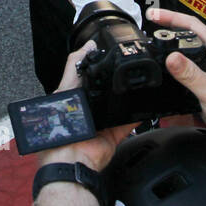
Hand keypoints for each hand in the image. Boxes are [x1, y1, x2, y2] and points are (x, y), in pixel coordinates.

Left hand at [36, 43, 135, 171]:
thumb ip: (75, 66)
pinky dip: (136, 118)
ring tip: (138, 88)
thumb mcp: (66, 89)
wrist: (71, 158)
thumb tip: (88, 46)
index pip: (90, 79)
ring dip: (127, 101)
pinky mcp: (112, 136)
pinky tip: (144, 109)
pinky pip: (128, 125)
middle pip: (106, 93)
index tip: (115, 59)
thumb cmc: (61, 128)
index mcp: (75, 98)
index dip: (101, 70)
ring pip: (118, 107)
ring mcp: (101, 124)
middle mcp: (88, 110)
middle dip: (116, 86)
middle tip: (130, 74)